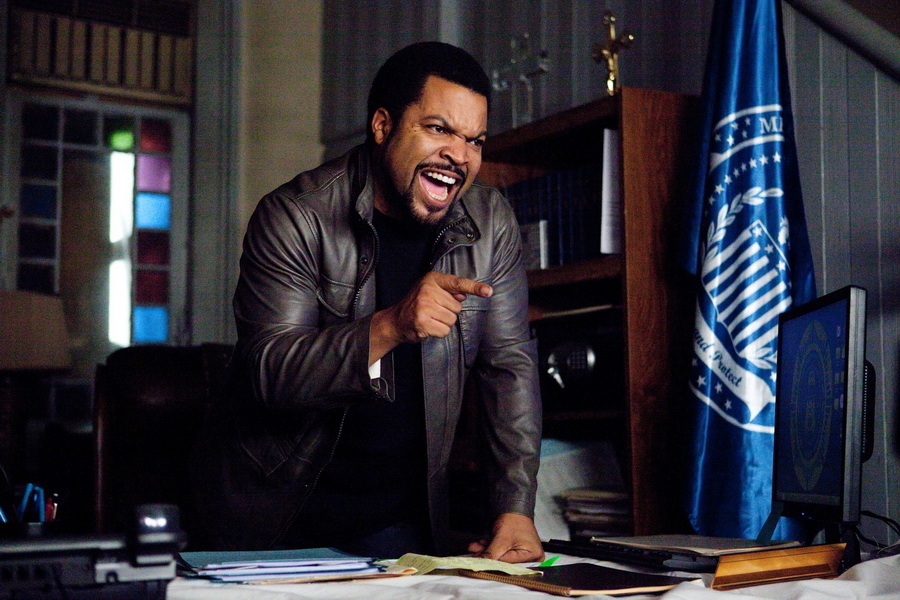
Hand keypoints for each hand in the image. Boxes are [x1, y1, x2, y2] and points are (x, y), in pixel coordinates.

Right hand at [369, 272, 491, 362]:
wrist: (396, 320)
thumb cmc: (417, 305)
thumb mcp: (431, 290)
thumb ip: (448, 291)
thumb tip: (464, 294)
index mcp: (432, 279)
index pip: (458, 283)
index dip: (475, 287)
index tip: (488, 292)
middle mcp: (428, 290)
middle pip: (457, 307)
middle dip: (448, 312)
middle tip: (432, 311)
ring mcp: (424, 306)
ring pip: (452, 320)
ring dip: (443, 323)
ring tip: (430, 319)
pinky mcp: (422, 322)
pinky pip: (444, 331)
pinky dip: (438, 332)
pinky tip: (428, 327)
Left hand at [467, 513, 543, 563]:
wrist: (513, 508)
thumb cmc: (514, 520)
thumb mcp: (502, 539)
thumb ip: (491, 553)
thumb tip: (480, 562)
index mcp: (534, 555)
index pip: (510, 564)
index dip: (493, 562)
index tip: (480, 561)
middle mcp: (532, 558)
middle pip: (506, 562)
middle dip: (489, 556)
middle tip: (475, 554)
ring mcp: (524, 555)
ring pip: (502, 557)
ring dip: (487, 551)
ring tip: (475, 547)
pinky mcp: (516, 552)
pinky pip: (502, 554)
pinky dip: (491, 549)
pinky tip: (481, 545)